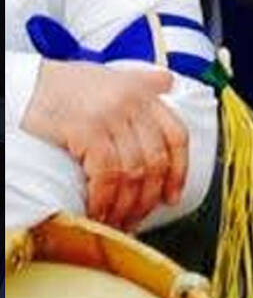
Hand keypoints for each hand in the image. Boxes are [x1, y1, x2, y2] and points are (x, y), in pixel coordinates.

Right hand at [21, 60, 187, 230]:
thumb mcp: (112, 76)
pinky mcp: (88, 129)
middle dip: (147, 198)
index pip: (177, 137)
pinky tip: (98, 212)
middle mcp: (134, 104)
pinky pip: (107, 174)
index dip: (178, 172)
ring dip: (125, 205)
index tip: (171, 198)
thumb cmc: (67, 84)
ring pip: (133, 172)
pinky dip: (104, 199)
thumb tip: (167, 82)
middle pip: (155, 161)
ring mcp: (112, 116)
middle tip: (137, 218)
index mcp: (144, 94)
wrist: (28, 83)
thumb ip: (141, 82)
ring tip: (117, 221)